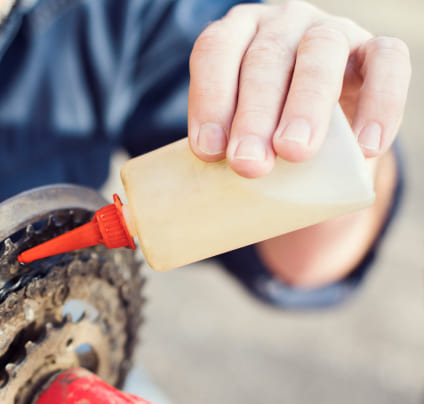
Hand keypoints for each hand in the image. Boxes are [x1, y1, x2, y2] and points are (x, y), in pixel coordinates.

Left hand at [187, 1, 410, 177]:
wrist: (323, 140)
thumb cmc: (265, 136)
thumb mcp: (241, 134)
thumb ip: (231, 146)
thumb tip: (218, 184)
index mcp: (236, 36)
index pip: (215, 52)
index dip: (210, 99)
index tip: (209, 151)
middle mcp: (281, 24)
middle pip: (265, 58)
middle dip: (254, 114)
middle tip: (248, 164)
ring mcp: (331, 29)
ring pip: (321, 51)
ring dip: (305, 104)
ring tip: (295, 153)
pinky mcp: (376, 48)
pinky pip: (388, 61)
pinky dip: (380, 103)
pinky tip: (366, 147)